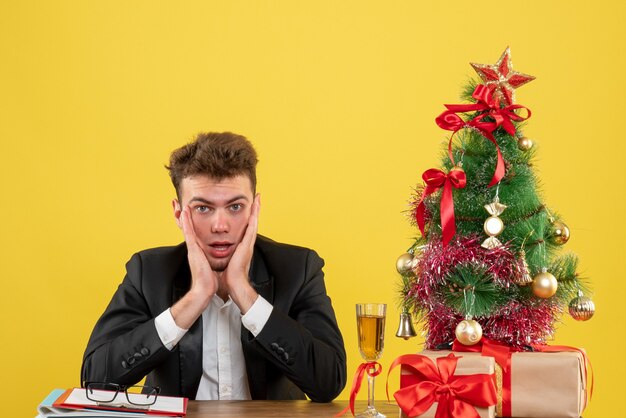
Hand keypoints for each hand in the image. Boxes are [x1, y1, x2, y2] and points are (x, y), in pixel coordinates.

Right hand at [181, 205, 218, 297]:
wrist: (204, 289)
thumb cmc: (208, 280)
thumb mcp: (209, 267)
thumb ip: (209, 262)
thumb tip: (213, 262)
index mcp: (198, 252)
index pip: (195, 235)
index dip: (191, 225)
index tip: (190, 215)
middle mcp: (194, 249)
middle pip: (188, 230)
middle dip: (184, 219)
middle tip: (181, 207)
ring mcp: (192, 249)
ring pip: (188, 230)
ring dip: (185, 218)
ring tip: (184, 206)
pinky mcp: (193, 250)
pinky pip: (189, 234)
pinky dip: (187, 224)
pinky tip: (186, 214)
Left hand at [221, 193, 260, 313]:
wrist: (235, 285)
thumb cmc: (230, 277)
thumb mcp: (227, 262)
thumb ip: (227, 256)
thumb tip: (222, 255)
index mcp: (242, 247)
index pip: (246, 229)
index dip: (249, 217)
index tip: (251, 208)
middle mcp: (247, 244)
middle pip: (253, 223)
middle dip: (256, 210)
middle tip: (258, 198)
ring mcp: (248, 244)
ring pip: (253, 223)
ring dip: (256, 211)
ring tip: (258, 199)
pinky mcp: (246, 245)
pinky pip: (251, 228)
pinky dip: (253, 218)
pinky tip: (254, 210)